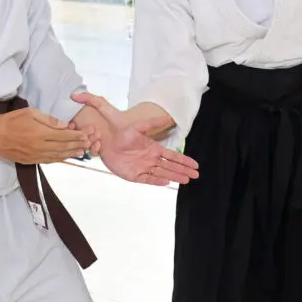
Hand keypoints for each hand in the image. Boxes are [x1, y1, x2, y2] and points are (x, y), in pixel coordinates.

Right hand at [0, 107, 91, 164]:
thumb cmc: (11, 120)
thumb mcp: (30, 113)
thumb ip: (49, 120)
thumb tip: (65, 125)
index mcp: (40, 133)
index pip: (64, 135)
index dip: (77, 135)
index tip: (87, 134)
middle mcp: (40, 146)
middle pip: (63, 146)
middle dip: (78, 145)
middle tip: (90, 144)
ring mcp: (35, 155)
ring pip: (58, 156)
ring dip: (71, 154)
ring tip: (82, 153)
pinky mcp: (30, 161)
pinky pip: (48, 160)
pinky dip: (59, 159)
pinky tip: (66, 158)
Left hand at [73, 92, 198, 186]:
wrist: (105, 142)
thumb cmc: (120, 133)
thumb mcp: (138, 126)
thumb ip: (153, 123)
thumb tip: (169, 118)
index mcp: (153, 149)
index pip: (172, 156)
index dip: (183, 160)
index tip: (195, 164)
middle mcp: (151, 159)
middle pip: (170, 166)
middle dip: (183, 170)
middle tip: (196, 175)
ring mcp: (143, 168)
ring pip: (162, 173)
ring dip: (174, 176)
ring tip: (186, 180)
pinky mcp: (134, 175)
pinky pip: (147, 179)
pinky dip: (157, 181)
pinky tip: (166, 182)